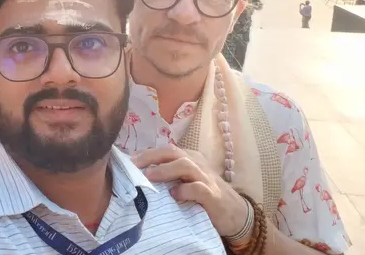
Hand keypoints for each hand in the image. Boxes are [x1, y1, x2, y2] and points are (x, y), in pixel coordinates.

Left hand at [132, 145, 248, 238]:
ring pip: (185, 165)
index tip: (128, 161)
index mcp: (189, 158)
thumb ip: (169, 177)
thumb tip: (139, 175)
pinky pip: (198, 188)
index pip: (165, 150)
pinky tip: (174, 195)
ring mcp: (206, 178)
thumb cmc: (205, 196)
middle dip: (151, 157)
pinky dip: (185, 190)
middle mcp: (197, 164)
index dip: (146, 154)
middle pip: (173, 152)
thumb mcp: (186, 182)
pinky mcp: (213, 195)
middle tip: (133, 165)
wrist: (235, 213)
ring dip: (165, 170)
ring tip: (149, 177)